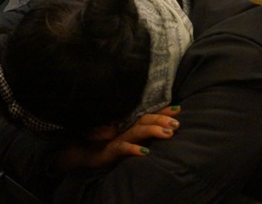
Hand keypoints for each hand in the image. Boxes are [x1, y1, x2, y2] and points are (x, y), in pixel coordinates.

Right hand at [57, 106, 180, 171]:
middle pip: (145, 120)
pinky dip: (134, 149)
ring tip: (168, 133)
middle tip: (177, 122)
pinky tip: (145, 153)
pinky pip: (123, 148)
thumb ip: (140, 133)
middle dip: (162, 119)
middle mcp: (126, 128)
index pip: (149, 115)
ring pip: (138, 131)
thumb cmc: (107, 146)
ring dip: (153, 130)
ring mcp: (118, 138)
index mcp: (131, 125)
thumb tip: (161, 129)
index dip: (163, 111)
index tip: (179, 109)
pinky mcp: (111, 149)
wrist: (82, 153)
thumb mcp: (127, 139)